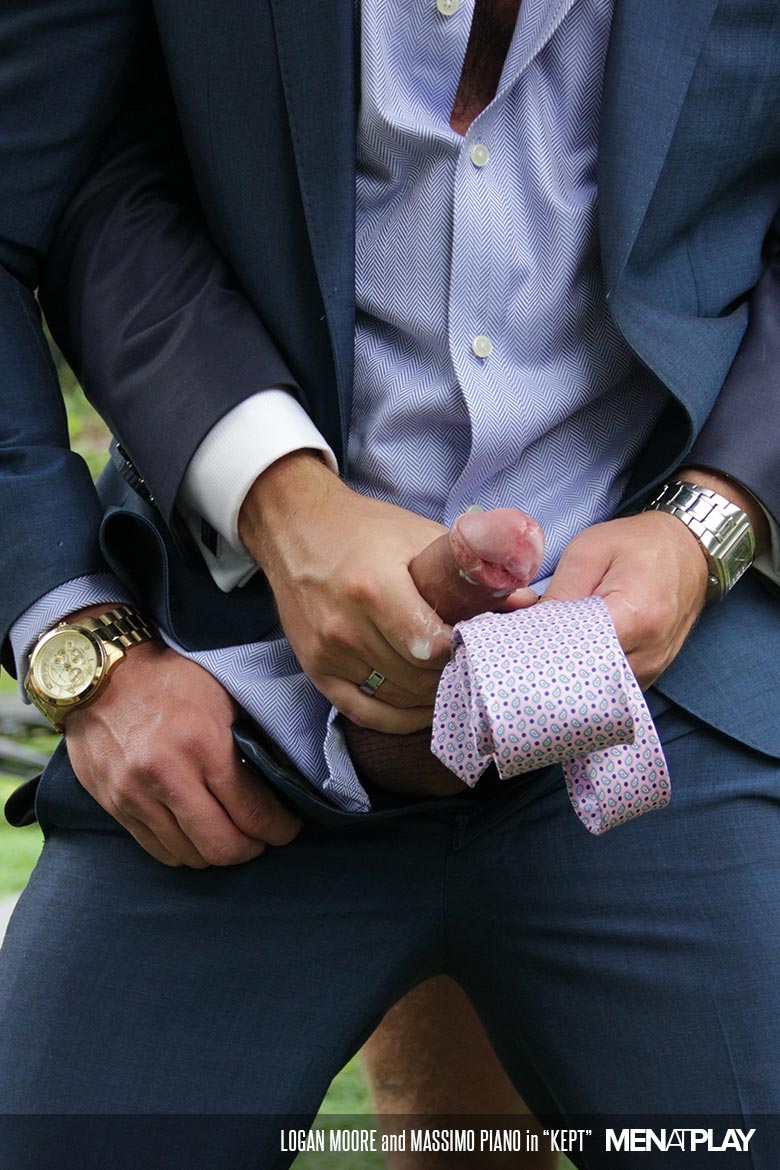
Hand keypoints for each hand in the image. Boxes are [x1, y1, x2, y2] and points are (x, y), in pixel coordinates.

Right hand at [64, 639, 301, 866]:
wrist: (99, 676)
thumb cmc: (170, 679)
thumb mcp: (223, 696)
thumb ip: (254, 739)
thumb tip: (287, 776)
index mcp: (203, 744)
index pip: (252, 811)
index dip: (279, 829)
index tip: (287, 828)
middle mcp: (168, 776)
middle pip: (222, 846)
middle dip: (251, 849)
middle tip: (261, 837)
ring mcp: (136, 795)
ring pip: (190, 856)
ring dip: (216, 852)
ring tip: (228, 833)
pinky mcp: (114, 806)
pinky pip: (158, 850)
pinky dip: (184, 850)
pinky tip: (195, 833)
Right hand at [238, 452, 452, 732]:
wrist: (295, 528)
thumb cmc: (363, 529)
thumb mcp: (419, 536)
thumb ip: (470, 573)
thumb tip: (525, 603)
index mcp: (373, 588)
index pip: (431, 647)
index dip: (461, 649)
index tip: (477, 640)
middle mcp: (346, 626)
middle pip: (418, 676)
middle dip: (451, 672)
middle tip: (472, 662)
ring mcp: (328, 653)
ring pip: (397, 697)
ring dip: (431, 693)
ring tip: (452, 677)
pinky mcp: (316, 670)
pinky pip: (365, 712)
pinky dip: (400, 716)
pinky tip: (424, 707)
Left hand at [542, 511, 708, 687]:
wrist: (687, 549)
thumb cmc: (638, 545)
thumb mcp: (589, 552)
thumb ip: (560, 593)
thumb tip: (530, 630)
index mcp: (636, 617)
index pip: (576, 651)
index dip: (544, 646)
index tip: (521, 637)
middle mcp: (649, 653)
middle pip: (585, 675)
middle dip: (553, 661)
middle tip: (530, 641)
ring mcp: (652, 670)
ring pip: (596, 685)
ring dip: (571, 668)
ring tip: (554, 642)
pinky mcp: (650, 675)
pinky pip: (610, 685)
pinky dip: (589, 671)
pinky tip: (575, 649)